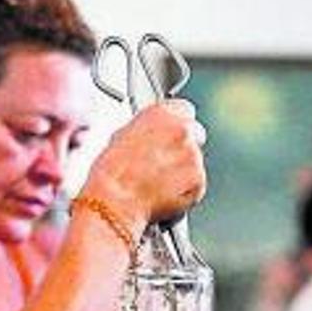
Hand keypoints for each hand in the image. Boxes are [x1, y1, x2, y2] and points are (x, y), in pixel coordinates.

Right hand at [81, 100, 206, 228]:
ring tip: (158, 183)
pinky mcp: (198, 182)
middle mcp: (183, 131)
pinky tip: (164, 194)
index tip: (171, 135)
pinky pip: (196, 185)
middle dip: (183, 147)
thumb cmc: (113, 171)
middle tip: (164, 162)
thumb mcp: (124, 135)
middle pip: (195, 134)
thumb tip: (156, 135)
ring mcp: (194, 157)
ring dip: (182, 171)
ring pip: (194, 161)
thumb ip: (150, 129)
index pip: (184, 109)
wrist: (116, 200)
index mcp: (163, 114)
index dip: (177, 124)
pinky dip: (185, 191)